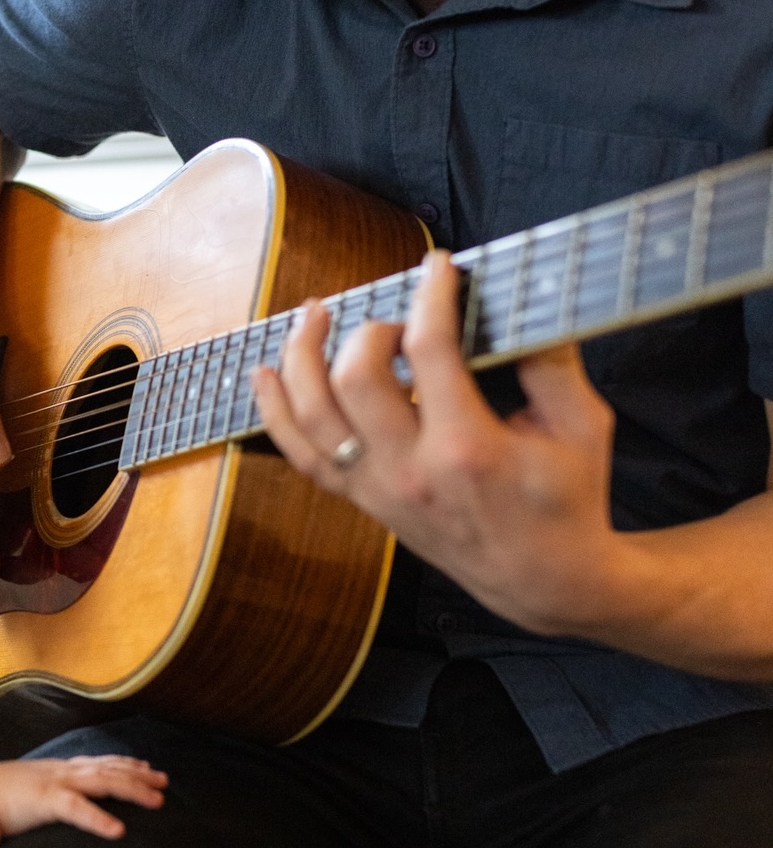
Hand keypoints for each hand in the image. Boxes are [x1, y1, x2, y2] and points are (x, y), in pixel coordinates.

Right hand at [0, 755, 167, 847]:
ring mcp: (55, 783)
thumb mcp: (27, 792)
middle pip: (110, 769)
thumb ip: (46, 796)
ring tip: (157, 801)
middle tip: (166, 782)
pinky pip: (77, 809)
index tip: (148, 769)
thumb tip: (58, 806)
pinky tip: (118, 832)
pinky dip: (98, 819)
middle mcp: (61, 772)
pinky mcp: (44, 801)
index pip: (99, 763)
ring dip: (133, 790)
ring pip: (103, 782)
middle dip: (140, 775)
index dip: (126, 765)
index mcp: (57, 770)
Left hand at [250, 252, 622, 637]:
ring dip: (303, 355)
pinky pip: (302, 455)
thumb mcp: (581, 426)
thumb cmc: (567, 499)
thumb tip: (525, 296)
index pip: (429, 350)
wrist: (543, 580)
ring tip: (312, 314)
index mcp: (468, 448)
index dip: (428, 295)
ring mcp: (379, 489)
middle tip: (395, 318)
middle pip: (355, 378)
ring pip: (312, 414)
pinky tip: (265, 372)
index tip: (436, 266)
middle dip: (368, 329)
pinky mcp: (363, 500)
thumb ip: (551, 360)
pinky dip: (275, 411)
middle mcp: (411, 471)